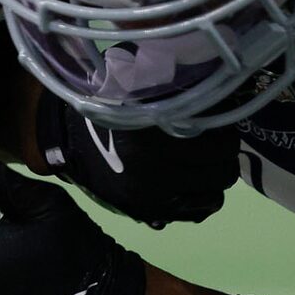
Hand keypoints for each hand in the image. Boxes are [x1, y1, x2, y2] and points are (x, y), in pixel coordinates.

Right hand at [34, 93, 235, 227]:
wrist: (69, 139)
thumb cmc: (109, 103)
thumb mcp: (140, 81)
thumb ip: (178, 80)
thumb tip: (220, 83)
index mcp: (157, 138)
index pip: (222, 143)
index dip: (225, 129)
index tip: (217, 119)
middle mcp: (157, 174)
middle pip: (223, 171)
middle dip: (223, 155)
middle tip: (214, 141)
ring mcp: (153, 199)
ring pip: (214, 197)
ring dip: (213, 178)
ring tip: (203, 163)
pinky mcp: (148, 213)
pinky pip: (196, 213)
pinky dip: (200, 197)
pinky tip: (191, 182)